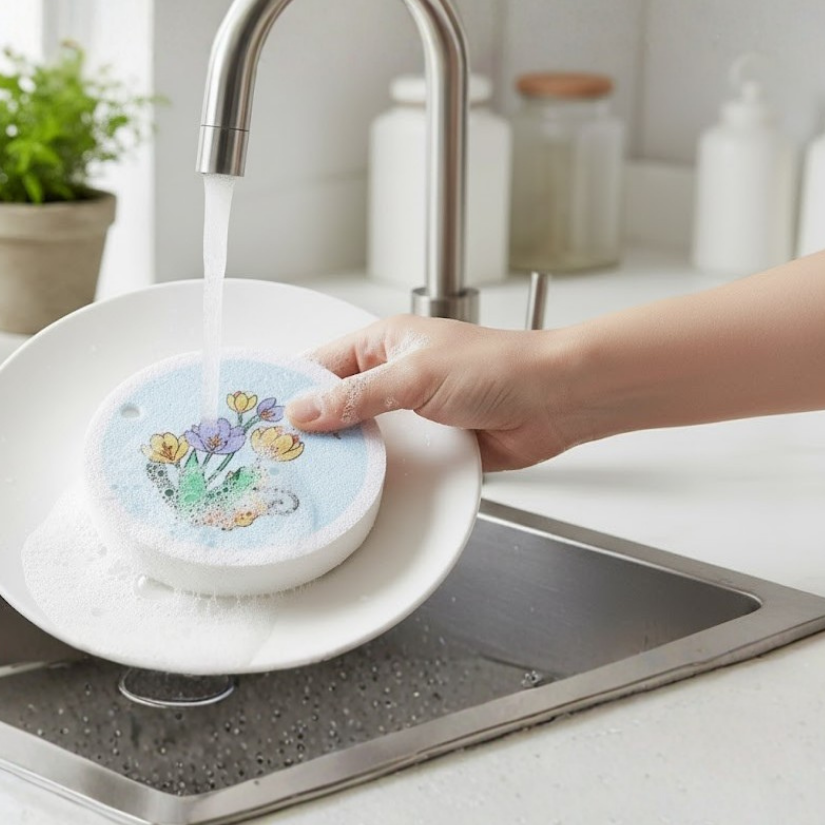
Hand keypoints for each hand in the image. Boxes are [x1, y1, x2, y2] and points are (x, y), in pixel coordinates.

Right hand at [285, 314, 574, 471]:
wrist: (556, 401)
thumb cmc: (501, 367)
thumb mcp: (414, 376)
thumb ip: (357, 397)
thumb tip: (306, 410)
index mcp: (387, 341)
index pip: (324, 364)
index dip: (296, 390)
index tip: (268, 418)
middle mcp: (396, 373)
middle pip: (338, 402)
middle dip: (316, 426)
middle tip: (283, 452)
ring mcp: (414, 409)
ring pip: (364, 434)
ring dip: (349, 451)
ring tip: (314, 471)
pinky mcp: (434, 441)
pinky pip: (394, 457)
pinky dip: (378, 470)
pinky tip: (360, 484)